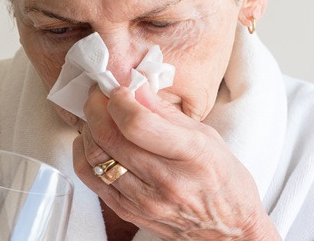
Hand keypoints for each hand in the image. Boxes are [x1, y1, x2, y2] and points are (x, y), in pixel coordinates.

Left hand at [73, 85, 280, 239]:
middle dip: (96, 107)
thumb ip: (165, 111)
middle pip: (109, 137)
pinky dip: (84, 153)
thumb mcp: (206, 136)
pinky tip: (93, 142)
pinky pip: (91, 178)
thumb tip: (135, 86)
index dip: (119, 100)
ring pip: (95, 156)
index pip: (137, 123)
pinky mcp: (128, 212)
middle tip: (99, 96)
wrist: (229, 230)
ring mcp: (144, 200)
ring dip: (89, 128)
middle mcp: (165, 180)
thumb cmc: (223, 179)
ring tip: (98, 117)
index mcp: (190, 154)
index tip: (118, 89)